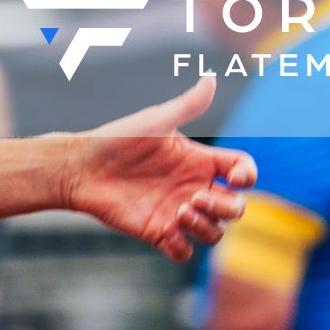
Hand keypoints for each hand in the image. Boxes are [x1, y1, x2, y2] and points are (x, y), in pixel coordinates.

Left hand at [62, 75, 255, 261]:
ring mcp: (177, 212)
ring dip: (206, 227)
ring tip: (180, 212)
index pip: (241, 171)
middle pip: (235, 207)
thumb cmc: (117, 139)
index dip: (247, 177)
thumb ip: (187, 105)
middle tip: (196, 198)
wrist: (81, 167)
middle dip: (227, 207)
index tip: (232, 178)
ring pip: (214, 232)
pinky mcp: (158, 232)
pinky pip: (183, 252)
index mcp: (199, 161)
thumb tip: (211, 78)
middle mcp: (193, 187)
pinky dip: (182, 247)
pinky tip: (166, 232)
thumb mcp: (156, 121)